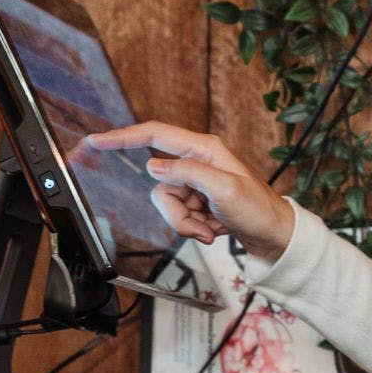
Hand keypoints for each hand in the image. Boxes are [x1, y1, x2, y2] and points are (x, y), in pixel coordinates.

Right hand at [86, 121, 295, 261]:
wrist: (275, 237)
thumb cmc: (259, 210)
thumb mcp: (224, 190)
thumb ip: (187, 173)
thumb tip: (154, 166)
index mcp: (204, 149)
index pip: (155, 135)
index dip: (123, 137)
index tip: (96, 141)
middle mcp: (198, 162)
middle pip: (159, 183)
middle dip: (174, 211)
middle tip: (199, 224)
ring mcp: (197, 183)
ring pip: (167, 203)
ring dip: (186, 223)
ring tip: (210, 229)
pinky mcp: (198, 202)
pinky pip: (178, 215)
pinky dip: (193, 228)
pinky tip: (213, 231)